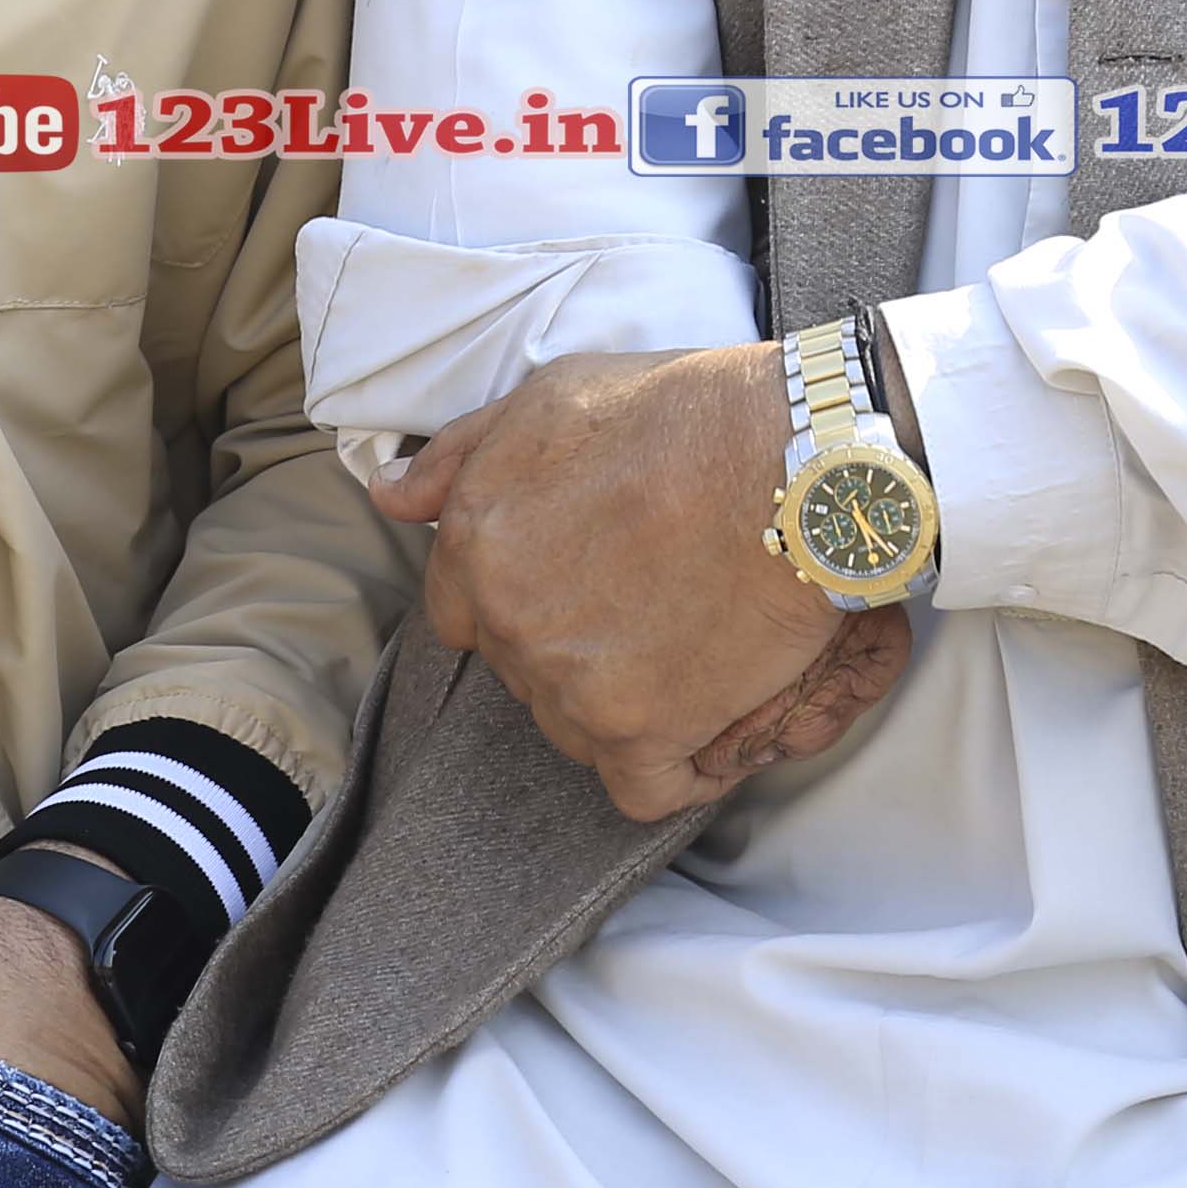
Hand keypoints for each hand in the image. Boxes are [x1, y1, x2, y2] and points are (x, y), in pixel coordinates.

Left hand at [368, 342, 911, 817]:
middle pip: (524, 672)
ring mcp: (569, 682)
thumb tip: (391, 496)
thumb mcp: (551, 398)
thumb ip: (463, 455)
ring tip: (691, 655)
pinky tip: (711, 730)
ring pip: (575, 729)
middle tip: (652, 609)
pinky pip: (640, 789)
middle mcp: (509, 618)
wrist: (795, 462)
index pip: (463, 614)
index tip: (582, 589)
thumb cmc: (685, 415)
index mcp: (476, 541)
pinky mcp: (640, 734)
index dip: (522, 604)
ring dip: (623, 709)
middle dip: (575, 650)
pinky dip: (675, 770)